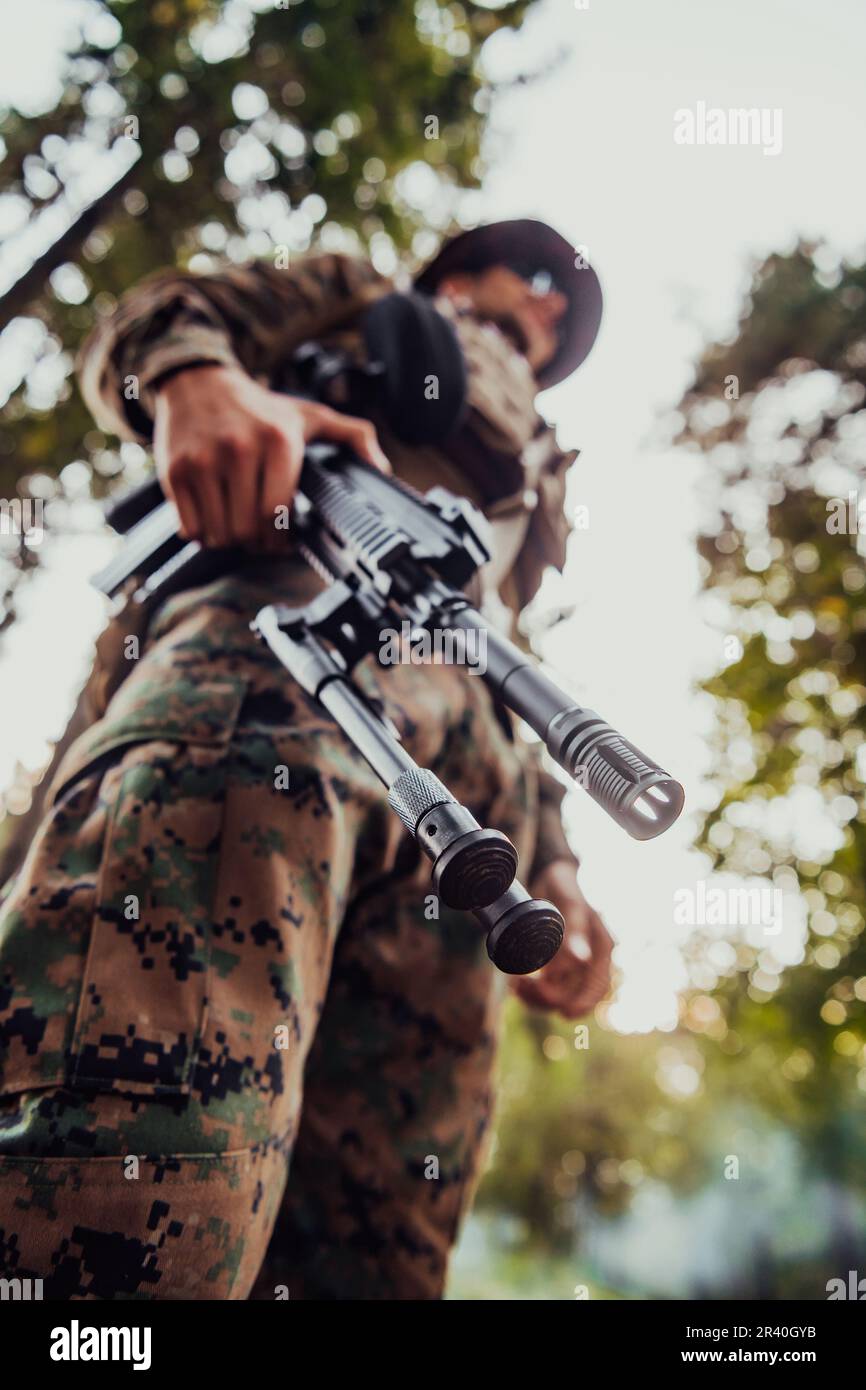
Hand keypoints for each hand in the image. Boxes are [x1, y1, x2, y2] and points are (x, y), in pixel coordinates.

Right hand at [153, 364, 389, 547]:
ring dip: (231, 540)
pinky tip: (214, 517)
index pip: (278, 514)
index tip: (283, 538)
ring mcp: (202, 461)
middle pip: (248, 530)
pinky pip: (190, 529)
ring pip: (219, 535)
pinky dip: (203, 534)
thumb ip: (354, 436)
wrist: (196, 380)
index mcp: (278, 441)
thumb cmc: (259, 407)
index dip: (281, 539)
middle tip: (261, 535)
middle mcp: (238, 449)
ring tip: (238, 524)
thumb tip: (383, 469)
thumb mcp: (310, 415)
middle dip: (257, 543)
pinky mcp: (175, 472)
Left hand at [509, 860, 612, 1017]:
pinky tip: (516, 984)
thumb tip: (581, 960)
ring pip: (558, 993)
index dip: (583, 1004)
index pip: (597, 986)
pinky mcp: (553, 963)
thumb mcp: (571, 905)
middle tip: (524, 988)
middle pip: (574, 994)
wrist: (548, 876)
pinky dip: (531, 990)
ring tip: (517, 986)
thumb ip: (575, 931)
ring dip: (538, 997)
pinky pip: (545, 986)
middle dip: (550, 998)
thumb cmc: (564, 887)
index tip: (562, 1013)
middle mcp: (589, 959)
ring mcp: (570, 963)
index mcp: (601, 948)